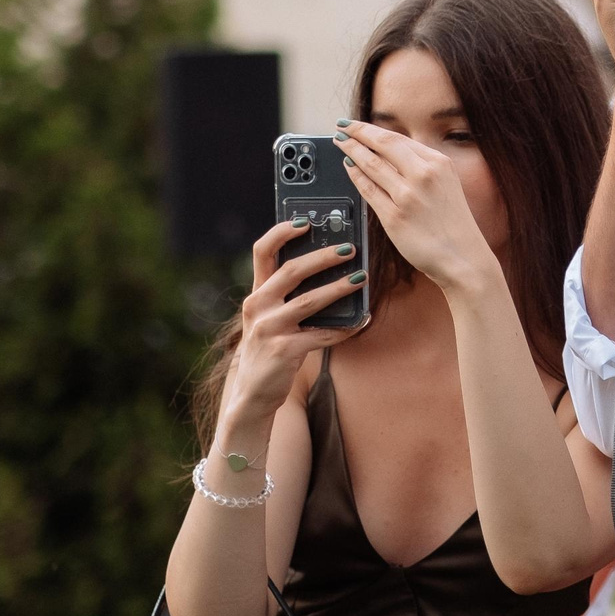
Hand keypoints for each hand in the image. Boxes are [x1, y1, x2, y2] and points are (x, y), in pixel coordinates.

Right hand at [222, 218, 361, 421]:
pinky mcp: (284, 351)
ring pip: (310, 301)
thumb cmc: (269, 351)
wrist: (253, 394)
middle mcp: (258, 307)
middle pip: (292, 271)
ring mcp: (269, 329)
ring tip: (361, 279)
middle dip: (324, 257)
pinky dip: (345, 328)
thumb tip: (332, 272)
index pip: (262, 252)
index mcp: (257, 294)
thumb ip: (289, 297)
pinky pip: (322, 334)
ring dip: (339, 289)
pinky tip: (362, 320)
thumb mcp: (270, 319)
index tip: (306, 220)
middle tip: (350, 249)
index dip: (282, 232)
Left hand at [334, 119, 499, 297]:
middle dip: (357, 133)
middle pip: (382, 144)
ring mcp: (408, 196)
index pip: (398, 138)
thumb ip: (422, 167)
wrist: (463, 257)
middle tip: (341, 128)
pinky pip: (368, 190)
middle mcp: (424, 175)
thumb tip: (389, 152)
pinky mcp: (395, 217)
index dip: (371, 129)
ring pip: (371, 164)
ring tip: (340, 144)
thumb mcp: (446, 184)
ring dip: (351, 151)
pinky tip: (348, 168)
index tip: (356, 126)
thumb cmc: (454, 223)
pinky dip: (355, 176)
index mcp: (439, 163)